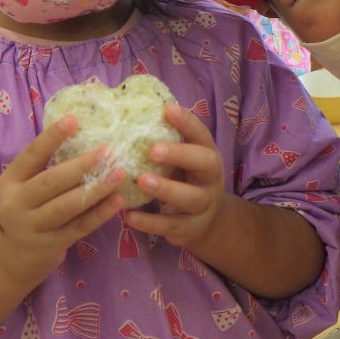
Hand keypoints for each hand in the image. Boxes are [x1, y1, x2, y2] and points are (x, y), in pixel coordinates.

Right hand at [0, 115, 124, 290]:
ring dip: (96, 189)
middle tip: (109, 150)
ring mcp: (33, 226)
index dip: (51, 137)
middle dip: (82, 165)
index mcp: (11, 181)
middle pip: (52, 181)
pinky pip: (79, 227)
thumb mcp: (22, 188)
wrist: (6, 261)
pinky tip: (118, 201)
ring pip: (67, 206)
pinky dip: (100, 214)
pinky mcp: (51, 244)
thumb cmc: (23, 211)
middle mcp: (18, 203)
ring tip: (120, 174)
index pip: (31, 155)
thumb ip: (44, 168)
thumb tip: (85, 136)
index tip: (74, 120)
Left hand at [124, 104, 225, 248]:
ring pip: (191, 197)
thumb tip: (128, 113)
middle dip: (180, 154)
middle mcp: (211, 178)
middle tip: (153, 150)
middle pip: (205, 163)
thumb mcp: (182, 160)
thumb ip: (165, 143)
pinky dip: (150, 222)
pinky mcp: (192, 228)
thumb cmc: (184, 179)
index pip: (201, 134)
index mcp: (207, 154)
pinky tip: (129, 216)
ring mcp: (205, 204)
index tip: (167, 109)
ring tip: (140, 181)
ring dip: (166, 189)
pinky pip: (172, 226)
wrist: (206, 220)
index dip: (187, 122)